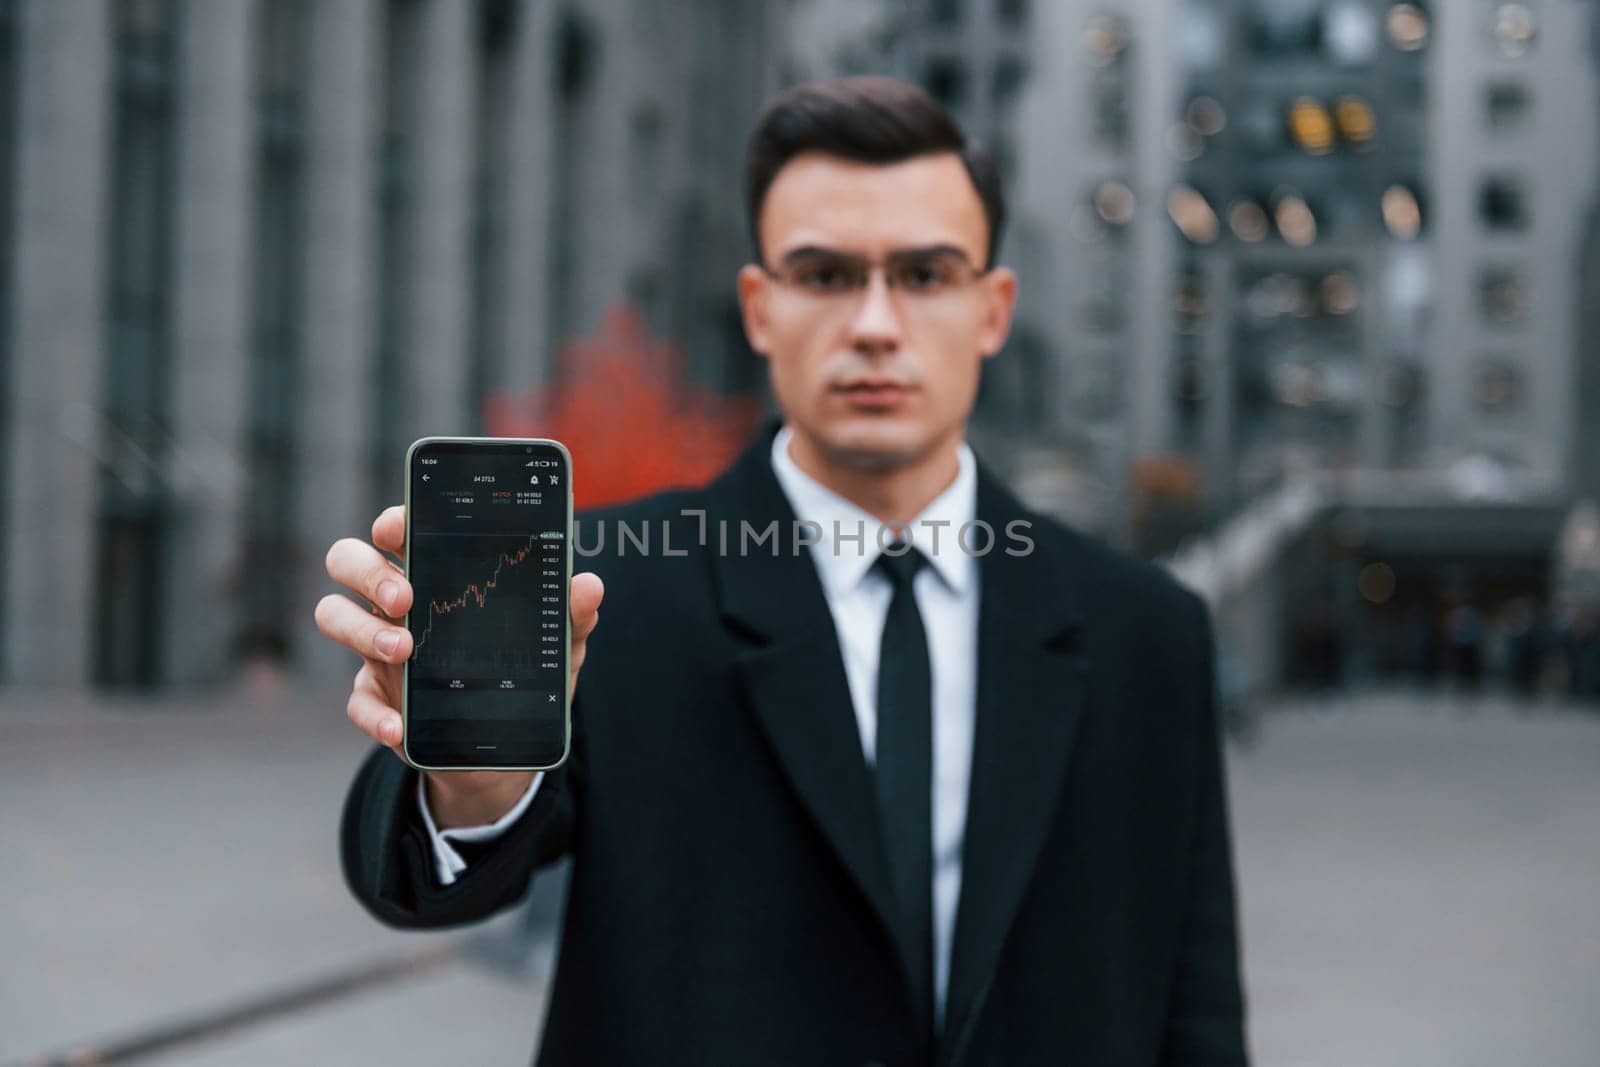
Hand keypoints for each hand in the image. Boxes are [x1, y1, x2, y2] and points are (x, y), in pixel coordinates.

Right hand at [315, 505, 603, 820]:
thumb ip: (571, 614)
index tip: (397, 527)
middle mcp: (398, 602)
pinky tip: (398, 727)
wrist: (499, 746)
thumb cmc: (521, 672)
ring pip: (334, 615)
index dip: (392, 520)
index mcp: (437, 573)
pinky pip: (356, 700)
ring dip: (360, 629)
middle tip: (405, 595)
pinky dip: (374, 713)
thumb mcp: (555, 644)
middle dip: (368, 570)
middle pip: (349, 561)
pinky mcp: (375, 697)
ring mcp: (378, 649)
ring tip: (401, 649)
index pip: (399, 530)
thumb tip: (589, 586)